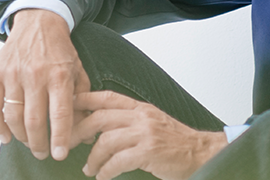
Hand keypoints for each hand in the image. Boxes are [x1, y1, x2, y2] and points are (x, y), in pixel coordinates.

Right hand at [0, 9, 90, 160]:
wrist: (38, 21)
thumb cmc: (59, 50)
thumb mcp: (78, 71)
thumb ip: (82, 101)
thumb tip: (85, 132)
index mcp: (59, 76)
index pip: (60, 114)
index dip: (59, 138)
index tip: (59, 154)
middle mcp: (35, 76)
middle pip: (34, 121)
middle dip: (39, 144)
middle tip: (43, 153)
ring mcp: (13, 75)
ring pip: (13, 116)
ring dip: (21, 136)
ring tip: (29, 143)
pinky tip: (6, 136)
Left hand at [71, 91, 228, 179]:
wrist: (202, 152)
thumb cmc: (176, 142)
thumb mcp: (152, 123)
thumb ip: (129, 121)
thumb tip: (100, 129)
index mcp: (140, 107)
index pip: (106, 97)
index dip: (84, 100)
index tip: (67, 107)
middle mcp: (141, 116)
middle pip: (99, 118)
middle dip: (79, 131)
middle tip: (68, 144)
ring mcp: (146, 133)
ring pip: (106, 141)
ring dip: (92, 158)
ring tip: (89, 169)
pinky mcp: (149, 152)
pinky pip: (118, 161)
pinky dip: (106, 171)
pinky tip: (103, 177)